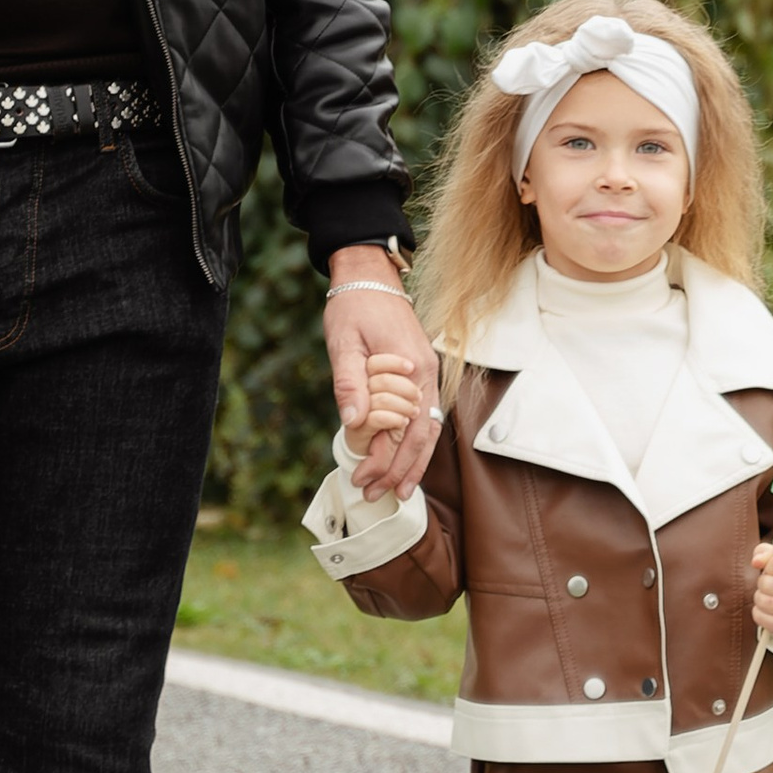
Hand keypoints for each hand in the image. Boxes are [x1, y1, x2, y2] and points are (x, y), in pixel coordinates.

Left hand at [325, 258, 437, 500]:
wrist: (369, 275)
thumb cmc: (354, 306)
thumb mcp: (345, 343)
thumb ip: (350, 383)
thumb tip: (355, 423)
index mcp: (412, 370)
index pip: (407, 431)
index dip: (388, 462)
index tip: (365, 481)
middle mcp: (427, 376)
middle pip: (423, 437)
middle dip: (402, 471)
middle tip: (378, 496)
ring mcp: (426, 375)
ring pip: (427, 430)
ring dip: (410, 462)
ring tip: (394, 489)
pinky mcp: (419, 373)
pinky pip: (422, 417)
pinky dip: (414, 442)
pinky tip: (400, 458)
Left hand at [750, 538, 772, 636]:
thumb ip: (768, 552)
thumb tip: (756, 561)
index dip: (769, 565)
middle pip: (767, 584)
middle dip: (762, 582)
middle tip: (769, 584)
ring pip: (763, 602)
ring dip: (759, 597)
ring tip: (767, 595)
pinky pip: (761, 618)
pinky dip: (758, 612)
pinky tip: (767, 608)